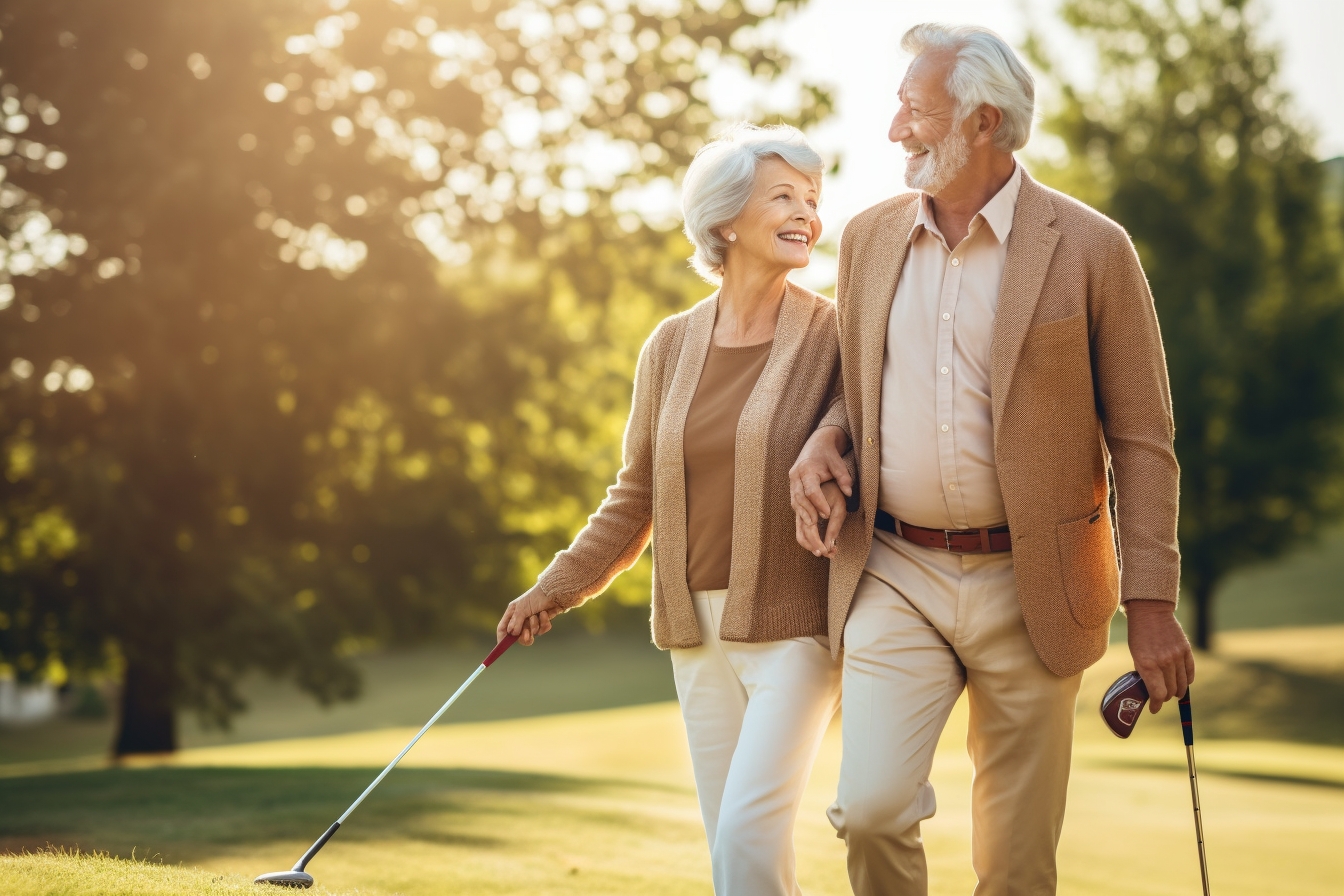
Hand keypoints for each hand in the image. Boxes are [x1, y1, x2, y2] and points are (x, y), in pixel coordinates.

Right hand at [497, 585, 560, 646]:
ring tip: (537, 614)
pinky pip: (542, 630)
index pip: (503, 628)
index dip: (502, 637)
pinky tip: (546, 613)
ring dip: (535, 624)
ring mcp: (532, 621)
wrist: (554, 592)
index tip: (502, 646)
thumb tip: (512, 633)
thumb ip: (516, 621)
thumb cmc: (535, 597)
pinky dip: (544, 622)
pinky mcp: (543, 622)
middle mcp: (521, 618)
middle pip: (518, 636)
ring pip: (532, 633)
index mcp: (513, 613)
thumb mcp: (522, 608)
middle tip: (527, 634)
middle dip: (524, 635)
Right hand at [789, 425, 851, 545]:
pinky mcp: (793, 488)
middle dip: (808, 515)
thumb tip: (849, 493)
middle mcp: (796, 476)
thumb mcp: (838, 464)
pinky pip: (795, 503)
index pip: (811, 490)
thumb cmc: (829, 455)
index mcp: (807, 469)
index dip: (818, 503)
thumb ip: (844, 477)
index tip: (827, 515)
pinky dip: (801, 514)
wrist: (816, 445)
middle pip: (799, 499)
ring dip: (803, 517)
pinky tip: (808, 525)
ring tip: (811, 532)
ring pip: (795, 503)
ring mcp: (792, 482)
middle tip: (816, 529)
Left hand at [1125, 599, 1194, 712]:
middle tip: (1161, 697)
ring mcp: (1177, 656)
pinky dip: (1187, 680)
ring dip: (1177, 691)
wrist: (1150, 612)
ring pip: (1182, 684)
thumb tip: (1151, 690)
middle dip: (1165, 697)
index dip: (1157, 705)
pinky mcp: (1186, 650)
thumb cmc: (1138, 634)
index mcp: (1148, 664)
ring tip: (1172, 692)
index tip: (1154, 708)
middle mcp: (1164, 662)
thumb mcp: (1135, 655)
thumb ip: (1145, 672)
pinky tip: (1183, 682)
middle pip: (1170, 691)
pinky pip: (1190, 673)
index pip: (1158, 694)